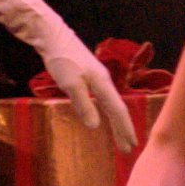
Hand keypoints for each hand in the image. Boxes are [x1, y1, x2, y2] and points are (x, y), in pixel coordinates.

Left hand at [39, 31, 140, 151]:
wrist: (53, 37)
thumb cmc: (62, 60)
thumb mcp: (71, 84)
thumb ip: (83, 105)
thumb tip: (95, 126)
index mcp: (103, 83)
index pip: (118, 110)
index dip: (125, 128)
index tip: (132, 145)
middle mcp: (105, 81)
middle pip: (117, 109)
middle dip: (123, 129)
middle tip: (129, 148)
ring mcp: (98, 78)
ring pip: (111, 104)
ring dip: (116, 123)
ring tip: (120, 138)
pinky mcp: (89, 76)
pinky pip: (103, 100)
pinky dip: (107, 112)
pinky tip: (104, 117)